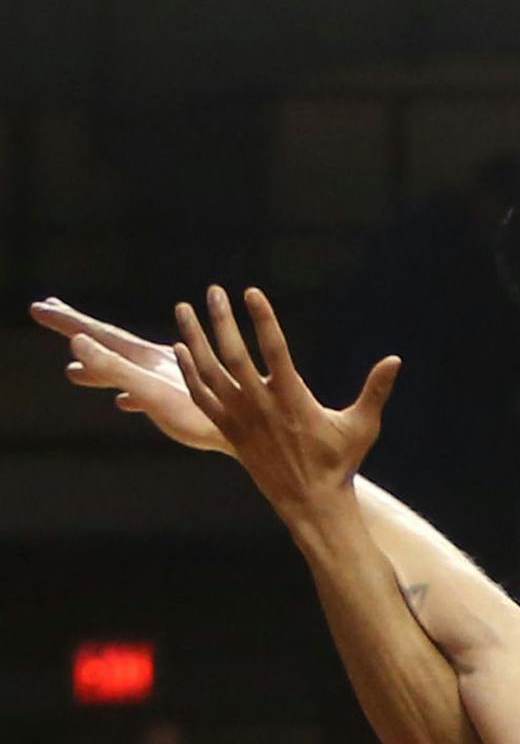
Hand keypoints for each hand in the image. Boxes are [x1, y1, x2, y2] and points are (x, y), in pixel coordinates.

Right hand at [29, 298, 232, 454]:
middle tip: (48, 317)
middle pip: (112, 346)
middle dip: (78, 334)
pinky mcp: (193, 402)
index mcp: (146, 362)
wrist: (253, 437)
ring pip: (129, 372)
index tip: (42, 306)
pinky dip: (131, 397)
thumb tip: (77, 343)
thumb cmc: (200, 415)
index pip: (102, 334)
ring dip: (100, 370)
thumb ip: (115, 367)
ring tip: (73, 373)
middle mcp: (161, 367)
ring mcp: (176, 383)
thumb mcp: (151, 389)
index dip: (71, 322)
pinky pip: (152, 397)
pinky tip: (125, 404)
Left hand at [172, 286, 399, 520]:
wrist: (311, 502)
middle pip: (234, 355)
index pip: (275, 350)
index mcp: (293, 400)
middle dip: (221, 320)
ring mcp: (241, 419)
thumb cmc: (339, 463)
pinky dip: (190, 372)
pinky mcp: (229, 431)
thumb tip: (395, 360)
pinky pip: (203, 397)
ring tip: (184, 310)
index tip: (252, 292)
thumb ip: (375, 390)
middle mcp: (262, 406)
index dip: (263, 319)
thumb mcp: (362, 426)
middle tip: (214, 292)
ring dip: (195, 338)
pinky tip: (182, 350)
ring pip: (209, 372)